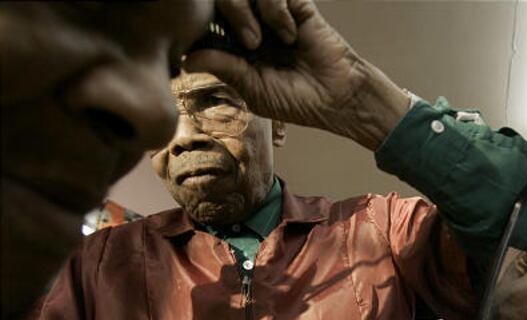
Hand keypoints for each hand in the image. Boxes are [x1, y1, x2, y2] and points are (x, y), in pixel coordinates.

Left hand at [185, 0, 408, 149]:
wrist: (337, 98)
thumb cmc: (296, 100)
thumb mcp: (252, 89)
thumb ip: (223, 67)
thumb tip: (186, 58)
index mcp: (235, 45)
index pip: (207, 21)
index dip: (199, 21)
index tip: (193, 33)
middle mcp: (251, 23)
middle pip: (221, 0)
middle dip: (224, 14)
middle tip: (245, 43)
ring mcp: (272, 13)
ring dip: (245, 12)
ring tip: (260, 42)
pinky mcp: (296, 5)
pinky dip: (276, 10)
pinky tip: (290, 35)